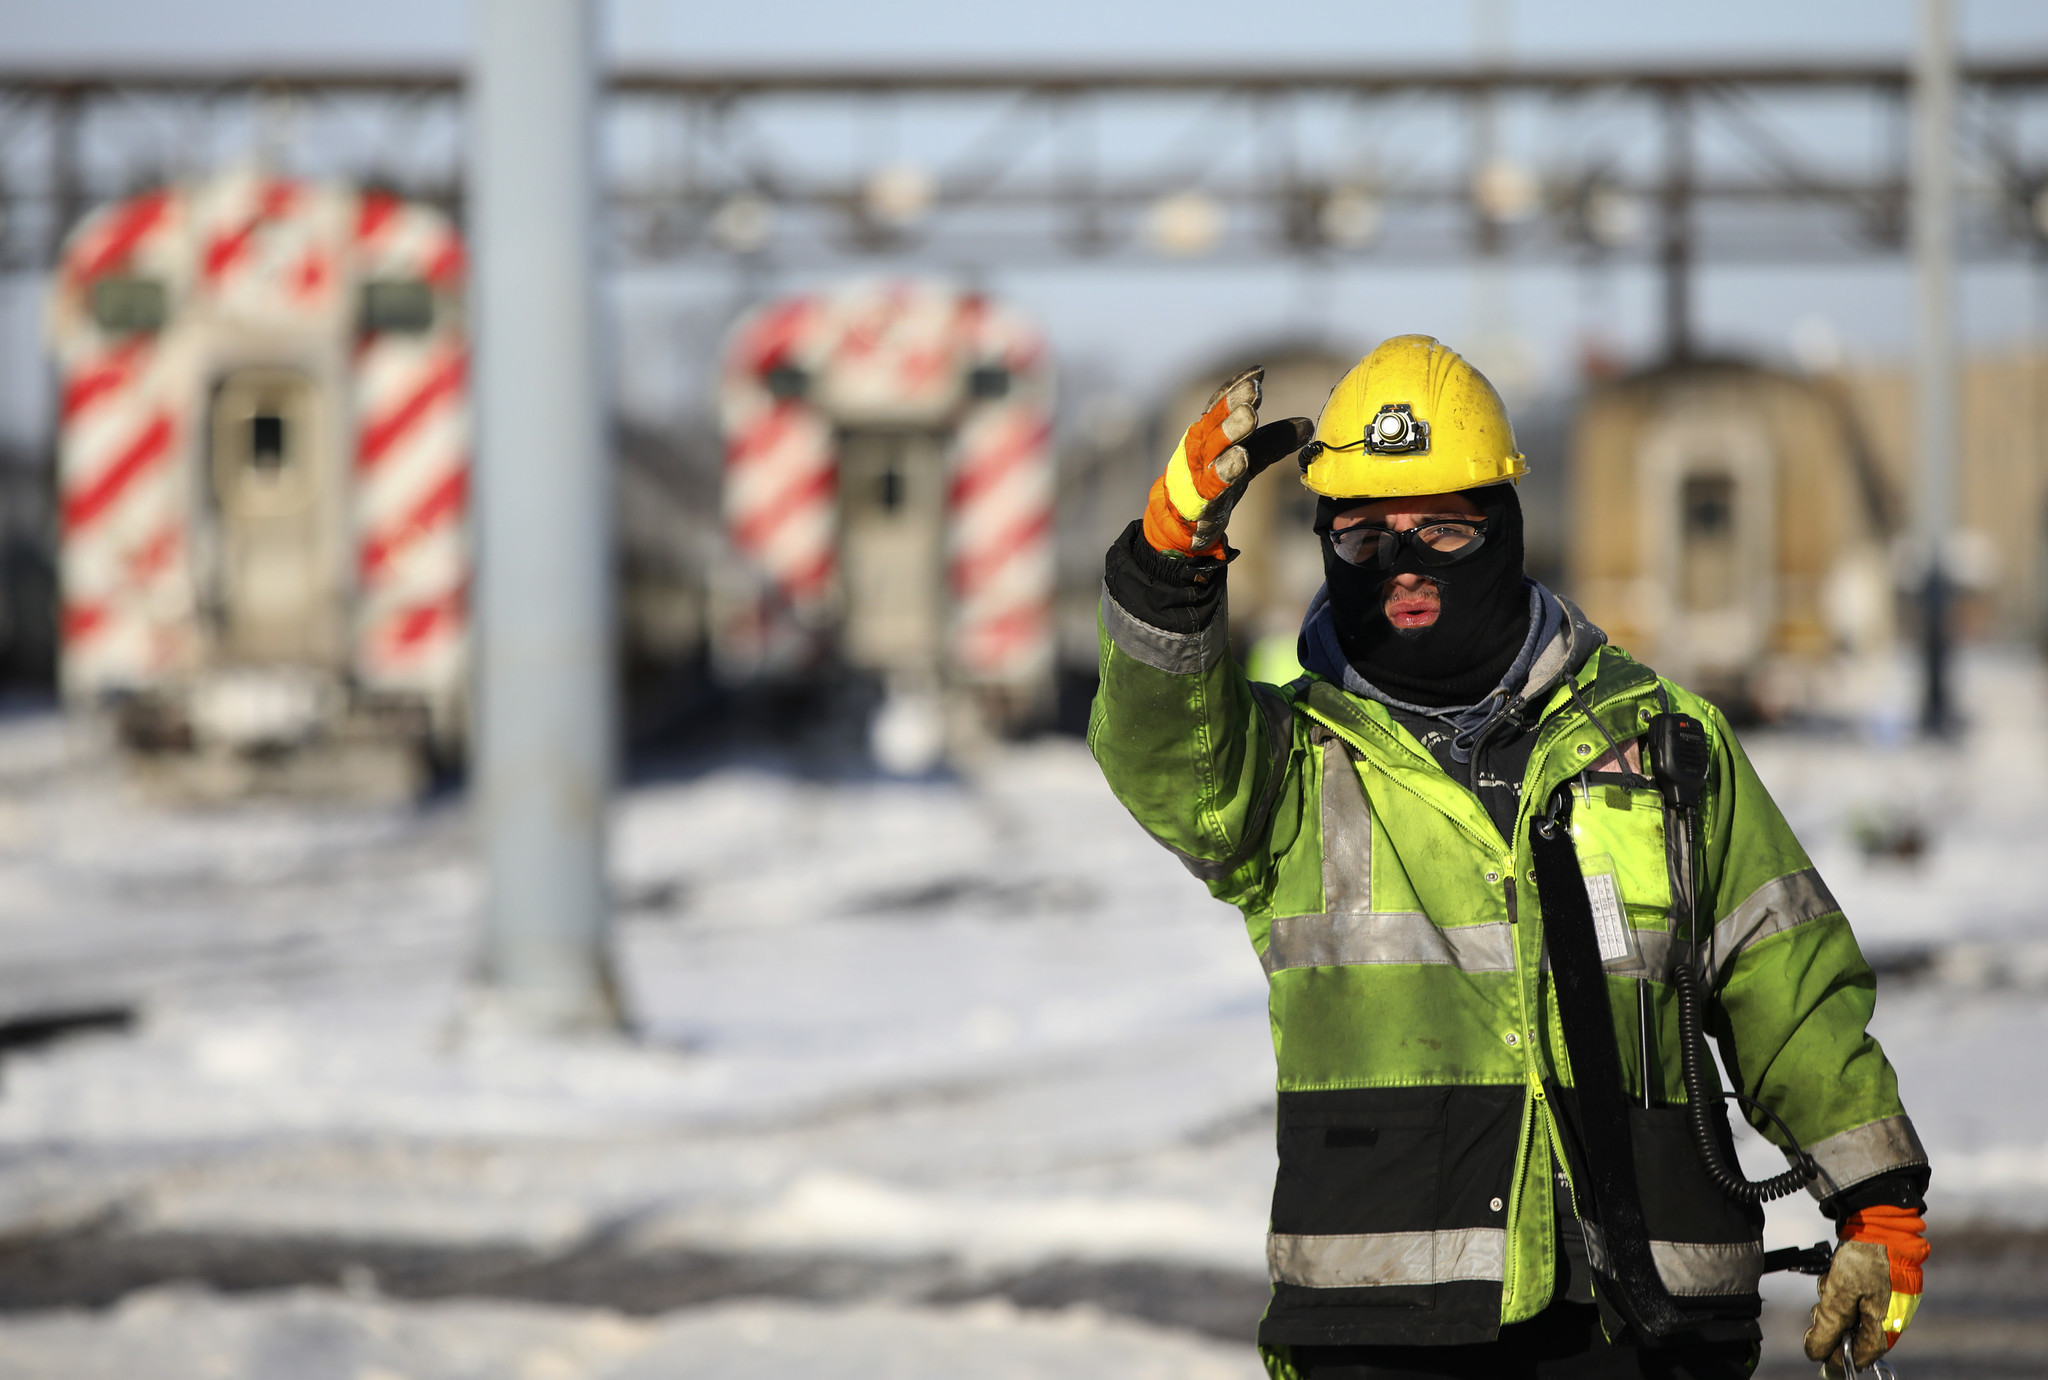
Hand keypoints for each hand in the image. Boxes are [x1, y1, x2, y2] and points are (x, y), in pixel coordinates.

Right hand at [1142, 367, 1313, 557]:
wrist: (1184, 519)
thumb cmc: (1215, 478)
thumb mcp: (1248, 456)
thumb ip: (1274, 441)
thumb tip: (1308, 424)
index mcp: (1209, 430)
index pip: (1221, 402)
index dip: (1237, 386)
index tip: (1259, 372)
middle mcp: (1201, 445)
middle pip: (1217, 420)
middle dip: (1234, 402)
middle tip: (1254, 389)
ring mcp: (1198, 470)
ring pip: (1214, 447)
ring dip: (1231, 429)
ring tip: (1250, 415)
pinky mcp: (1201, 497)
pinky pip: (1213, 482)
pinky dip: (1226, 469)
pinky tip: (1241, 457)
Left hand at [1803, 1206, 1927, 1371]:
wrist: (1881, 1221)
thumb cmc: (1865, 1258)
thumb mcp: (1840, 1294)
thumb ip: (1829, 1326)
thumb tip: (1816, 1352)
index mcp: (1887, 1326)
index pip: (1861, 1356)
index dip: (1836, 1354)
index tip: (1816, 1345)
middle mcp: (1892, 1318)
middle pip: (1854, 1334)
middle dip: (1833, 1322)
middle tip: (1820, 1306)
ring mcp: (1888, 1300)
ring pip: (1852, 1313)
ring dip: (1836, 1301)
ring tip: (1831, 1281)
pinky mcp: (1880, 1284)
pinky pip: (1856, 1296)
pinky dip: (1843, 1288)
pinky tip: (1837, 1273)